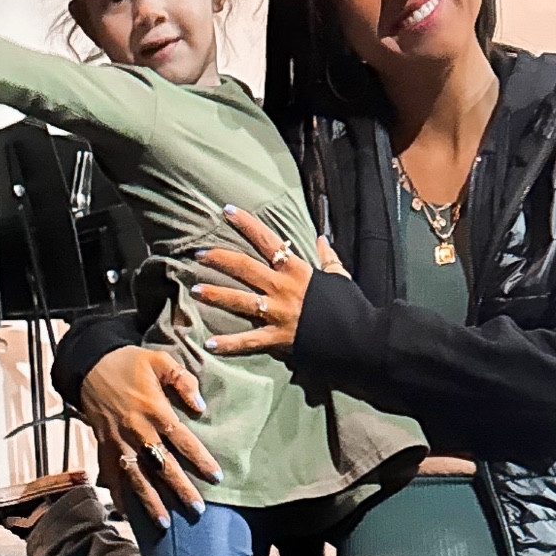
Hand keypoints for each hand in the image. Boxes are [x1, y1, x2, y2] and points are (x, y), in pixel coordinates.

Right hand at [78, 345, 221, 528]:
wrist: (91, 365)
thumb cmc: (131, 363)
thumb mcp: (160, 361)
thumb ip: (183, 381)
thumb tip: (200, 406)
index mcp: (153, 410)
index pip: (181, 439)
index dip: (199, 458)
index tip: (216, 476)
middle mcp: (136, 430)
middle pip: (161, 465)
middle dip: (179, 488)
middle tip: (197, 510)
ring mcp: (118, 441)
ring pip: (136, 477)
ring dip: (149, 501)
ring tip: (164, 524)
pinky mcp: (104, 446)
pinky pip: (111, 475)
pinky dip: (118, 495)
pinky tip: (127, 514)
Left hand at [193, 207, 349, 356]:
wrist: (360, 337)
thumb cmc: (351, 306)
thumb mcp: (340, 277)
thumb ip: (328, 257)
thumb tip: (322, 238)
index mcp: (296, 270)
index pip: (267, 240)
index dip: (246, 224)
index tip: (227, 211)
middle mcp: (282, 288)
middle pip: (244, 267)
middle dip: (219, 258)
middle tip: (198, 253)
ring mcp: (278, 314)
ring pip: (240, 301)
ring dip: (216, 294)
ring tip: (195, 290)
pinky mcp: (279, 338)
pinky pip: (249, 341)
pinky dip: (229, 344)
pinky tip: (209, 343)